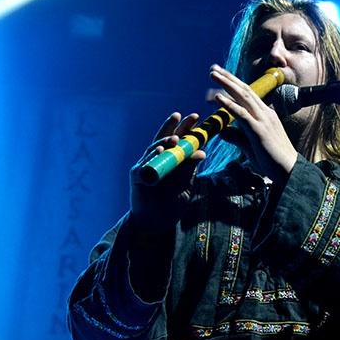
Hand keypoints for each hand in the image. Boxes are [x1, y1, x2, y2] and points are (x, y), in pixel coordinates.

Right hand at [130, 112, 205, 232]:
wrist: (158, 221)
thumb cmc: (173, 202)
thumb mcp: (185, 183)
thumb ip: (190, 168)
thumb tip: (202, 151)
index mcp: (172, 159)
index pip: (179, 140)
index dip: (186, 128)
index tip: (196, 117)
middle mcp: (158, 158)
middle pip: (166, 138)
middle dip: (176, 126)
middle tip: (188, 117)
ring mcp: (146, 165)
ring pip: (154, 148)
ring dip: (165, 142)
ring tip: (175, 138)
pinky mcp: (137, 175)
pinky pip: (145, 163)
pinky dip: (152, 157)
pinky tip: (159, 151)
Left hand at [210, 64, 297, 181]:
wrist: (289, 171)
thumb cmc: (272, 161)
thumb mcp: (250, 147)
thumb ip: (236, 137)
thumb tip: (222, 131)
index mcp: (266, 115)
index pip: (248, 95)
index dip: (234, 84)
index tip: (221, 76)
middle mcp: (265, 113)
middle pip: (245, 90)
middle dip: (228, 78)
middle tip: (213, 69)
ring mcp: (263, 120)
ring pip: (243, 97)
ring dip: (227, 84)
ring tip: (213, 75)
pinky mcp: (259, 130)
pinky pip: (242, 114)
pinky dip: (229, 104)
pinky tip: (217, 97)